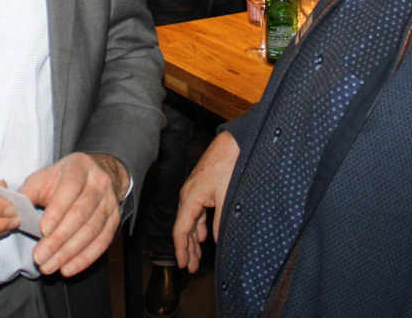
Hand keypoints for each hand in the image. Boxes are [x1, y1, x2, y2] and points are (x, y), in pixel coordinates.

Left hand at [22, 152, 125, 276]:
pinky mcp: (115, 219)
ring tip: (50, 266)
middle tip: (40, 257)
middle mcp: (98, 183)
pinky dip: (85, 258)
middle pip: (81, 213)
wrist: (96, 173)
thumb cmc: (63, 179)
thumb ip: (28, 192)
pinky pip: (103, 242)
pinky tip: (68, 268)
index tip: (42, 230)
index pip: (70, 188)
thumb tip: (14, 212)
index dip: (57, 210)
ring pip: (92, 230)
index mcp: (79, 167)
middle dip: (59, 239)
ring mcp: (110, 202)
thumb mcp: (44, 177)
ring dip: (70, 252)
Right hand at [174, 131, 238, 272]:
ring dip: (192, 239)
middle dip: (186, 248)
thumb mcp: (226, 195)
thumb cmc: (226, 164)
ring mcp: (194, 191)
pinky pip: (196, 212)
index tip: (183, 264)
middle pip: (183, 227)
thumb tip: (215, 240)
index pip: (181, 228)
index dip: (181, 248)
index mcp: (191, 197)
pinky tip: (202, 236)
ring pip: (190, 220)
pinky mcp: (201, 189)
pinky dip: (198, 226)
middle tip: (190, 268)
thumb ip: (220, 219)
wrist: (230, 143)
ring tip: (196, 256)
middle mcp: (188, 195)